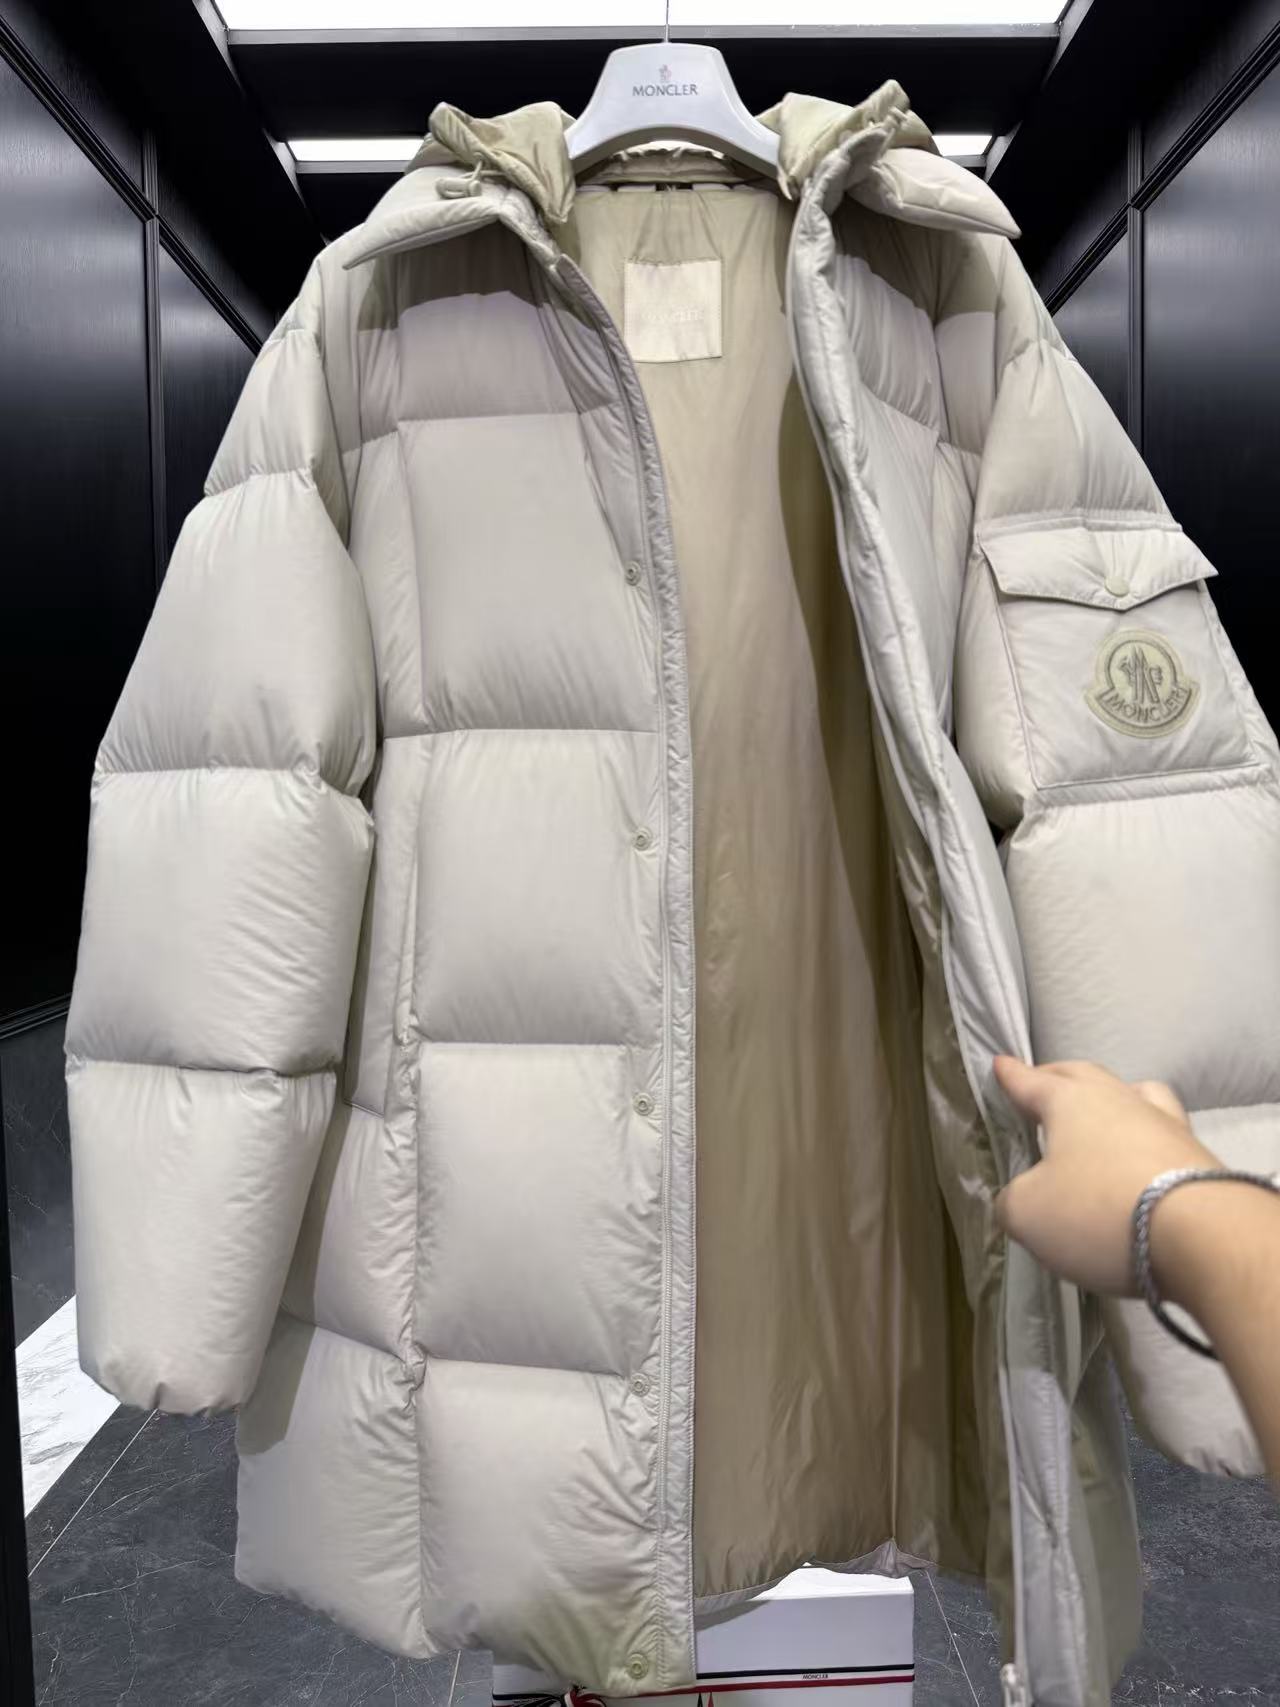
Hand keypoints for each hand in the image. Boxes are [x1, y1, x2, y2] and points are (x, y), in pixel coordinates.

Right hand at [991, 1055, 1218, 1295]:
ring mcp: (1162, 1122)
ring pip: (1131, 1092)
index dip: (1012, 1076)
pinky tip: (1143, 1149)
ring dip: (1109, 1097)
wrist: (1200, 1235)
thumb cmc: (1097, 1212)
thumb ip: (1012, 1201)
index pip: (1031, 1082)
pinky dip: (1145, 1132)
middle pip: (1083, 1075)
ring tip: (1101, 1109)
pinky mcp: (1195, 1153)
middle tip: (1043, 1082)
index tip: (1001, 1062)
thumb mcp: (1028, 1214)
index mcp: (1069, 1102)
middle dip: (1058, 1076)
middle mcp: (1117, 1100)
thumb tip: (1019, 1198)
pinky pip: (1162, 1128)